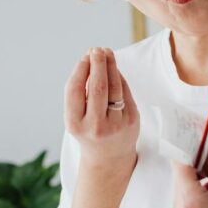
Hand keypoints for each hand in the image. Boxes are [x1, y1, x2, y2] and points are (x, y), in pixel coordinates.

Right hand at [64, 47, 139, 170]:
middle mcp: (95, 126)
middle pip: (97, 86)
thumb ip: (80, 93)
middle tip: (97, 49)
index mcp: (75, 124)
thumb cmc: (88, 130)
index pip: (75, 90)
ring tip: (107, 53)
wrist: (108, 158)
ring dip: (111, 66)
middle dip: (98, 63)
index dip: (80, 70)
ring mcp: (116, 125)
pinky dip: (119, 78)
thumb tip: (91, 60)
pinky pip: (125, 92)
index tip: (84, 57)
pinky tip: (114, 70)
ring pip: (114, 87)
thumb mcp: (77, 117)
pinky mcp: (132, 121)